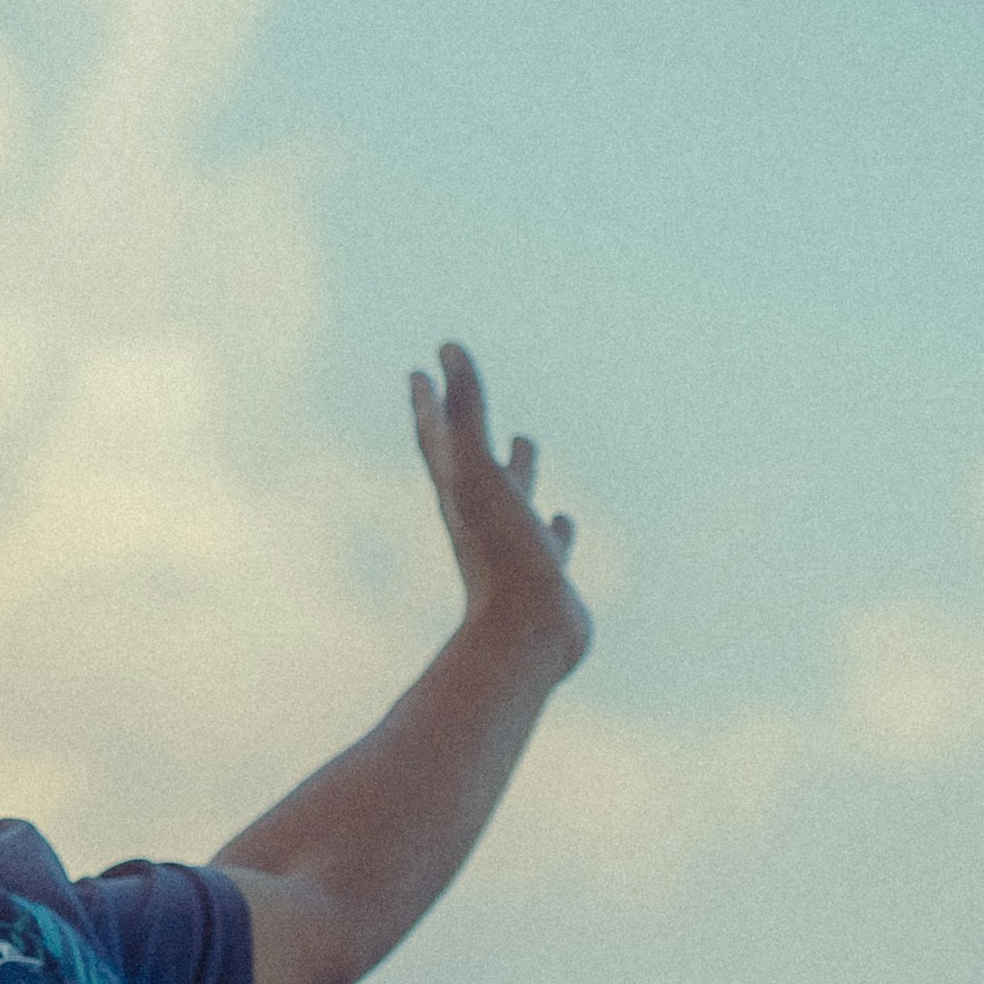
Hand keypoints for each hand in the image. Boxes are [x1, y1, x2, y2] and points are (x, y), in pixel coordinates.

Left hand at [407, 340, 591, 679]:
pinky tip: (563, 519)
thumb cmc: (498, 553)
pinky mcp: (544, 574)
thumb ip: (464, 410)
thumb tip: (445, 347)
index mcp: (460, 491)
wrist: (525, 636)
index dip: (429, 401)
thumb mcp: (478, 470)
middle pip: (470, 461)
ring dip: (518, 468)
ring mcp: (513, 544)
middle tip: (460, 394)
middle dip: (466, 427)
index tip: (419, 370)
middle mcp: (482, 515)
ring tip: (526, 442)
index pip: (438, 435)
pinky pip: (550, 542)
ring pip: (514, 496)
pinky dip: (556, 525)